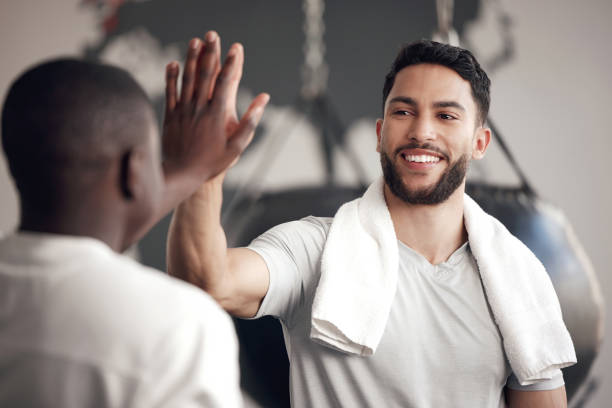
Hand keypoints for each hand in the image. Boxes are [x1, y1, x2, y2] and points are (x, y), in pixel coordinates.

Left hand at [162, 31, 268, 185]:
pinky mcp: (170, 115)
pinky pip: (170, 92)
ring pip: (188, 79)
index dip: (231, 63)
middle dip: (211, 52)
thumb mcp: (237, 146)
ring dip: (192, 59)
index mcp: (217, 114)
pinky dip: (172, 77)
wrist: (181, 174)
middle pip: (206, 74)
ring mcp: (183, 110)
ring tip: (196, 41)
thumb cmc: (213, 163)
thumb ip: (250, 121)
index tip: (236, 48)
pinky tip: (174, 63)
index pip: (226, 82)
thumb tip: (263, 100)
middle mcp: (199, 108)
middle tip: (213, 34)